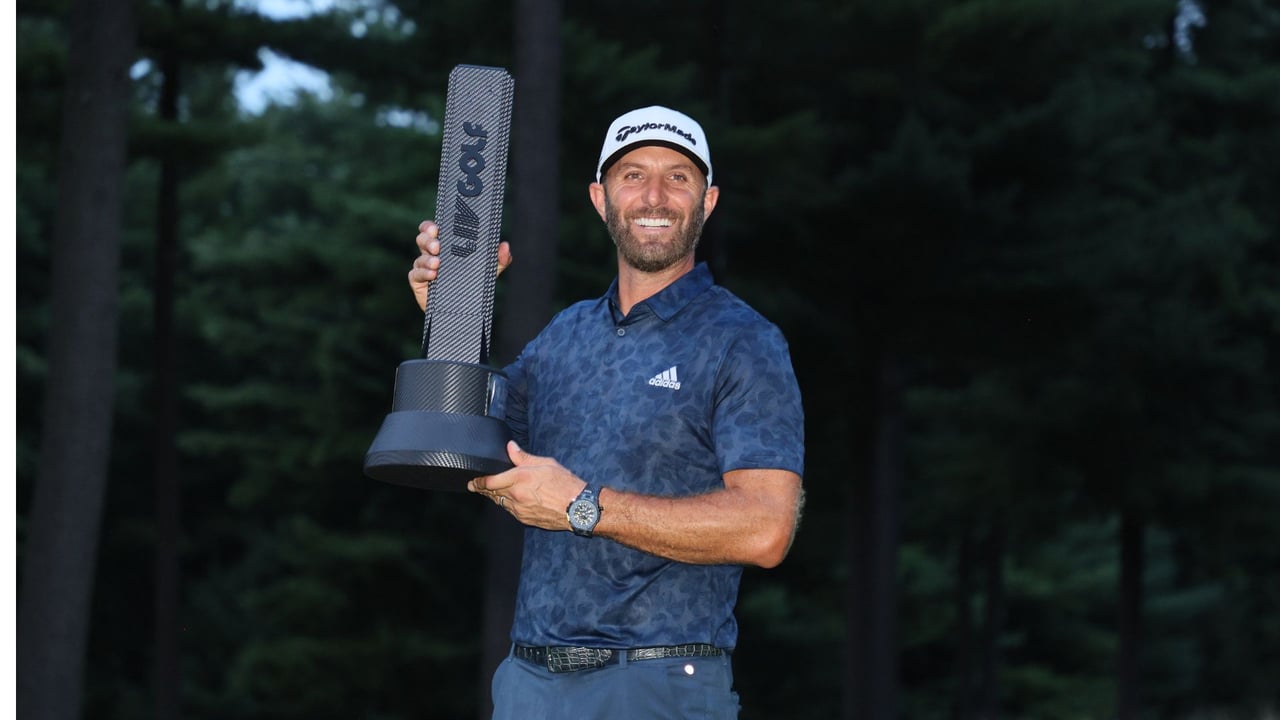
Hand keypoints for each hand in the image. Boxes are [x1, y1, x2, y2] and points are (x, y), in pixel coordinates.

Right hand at [409, 220, 512, 311]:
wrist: (463, 312)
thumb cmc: (472, 285)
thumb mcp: (488, 272)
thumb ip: (499, 259)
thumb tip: (504, 246)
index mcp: (446, 246)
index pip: (433, 230)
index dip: (430, 226)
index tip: (436, 228)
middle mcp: (432, 254)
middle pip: (422, 240)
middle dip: (428, 240)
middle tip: (438, 246)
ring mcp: (424, 268)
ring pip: (420, 257)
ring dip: (427, 259)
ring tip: (437, 263)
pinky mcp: (419, 282)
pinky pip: (415, 274)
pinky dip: (423, 273)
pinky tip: (433, 274)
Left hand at [468, 441, 585, 530]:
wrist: (577, 507)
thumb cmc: (565, 484)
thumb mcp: (545, 463)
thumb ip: (524, 457)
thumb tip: (510, 447)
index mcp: (520, 479)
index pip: (490, 482)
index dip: (478, 482)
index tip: (473, 481)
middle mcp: (516, 495)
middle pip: (492, 494)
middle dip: (482, 489)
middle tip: (475, 486)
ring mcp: (520, 510)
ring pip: (500, 503)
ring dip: (494, 497)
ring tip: (490, 492)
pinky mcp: (525, 519)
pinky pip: (510, 511)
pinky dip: (506, 504)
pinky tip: (508, 500)